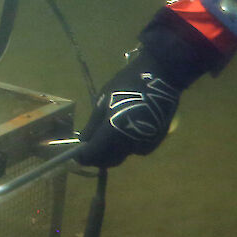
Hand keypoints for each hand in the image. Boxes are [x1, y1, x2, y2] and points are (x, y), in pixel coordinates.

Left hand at [75, 11, 223, 167]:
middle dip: (97, 158)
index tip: (76, 155)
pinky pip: (136, 150)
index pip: (94, 155)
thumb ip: (93, 125)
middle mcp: (130, 142)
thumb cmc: (127, 84)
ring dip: (112, 152)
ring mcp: (145, 143)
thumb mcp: (103, 101)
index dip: (83, 157)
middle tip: (89, 148)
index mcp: (114, 131)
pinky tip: (125, 130)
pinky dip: (126, 146)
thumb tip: (84, 141)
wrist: (161, 77)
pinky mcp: (156, 141)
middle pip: (109, 160)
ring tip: (106, 136)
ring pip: (122, 155)